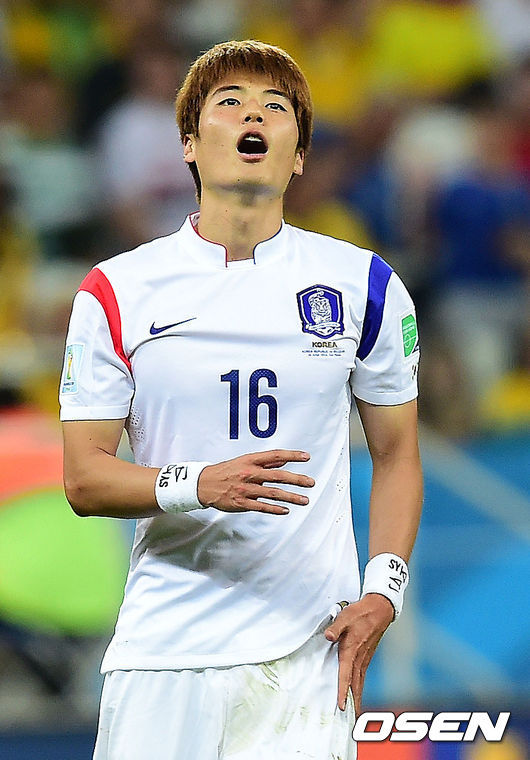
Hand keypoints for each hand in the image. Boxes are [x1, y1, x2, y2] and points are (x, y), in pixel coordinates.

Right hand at [197, 449, 314, 514]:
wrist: (203, 484)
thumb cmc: (226, 471)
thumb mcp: (244, 461)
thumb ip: (265, 462)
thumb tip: (284, 460)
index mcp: (250, 460)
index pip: (275, 455)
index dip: (292, 455)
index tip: (306, 457)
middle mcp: (249, 473)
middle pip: (278, 476)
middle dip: (297, 479)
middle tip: (311, 482)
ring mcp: (245, 489)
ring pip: (273, 493)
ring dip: (291, 497)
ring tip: (305, 500)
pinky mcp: (241, 503)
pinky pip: (261, 506)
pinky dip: (275, 509)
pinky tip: (286, 510)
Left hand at [325, 594, 393, 715]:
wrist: (379, 610)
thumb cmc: (360, 613)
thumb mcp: (345, 616)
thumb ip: (335, 628)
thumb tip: (328, 636)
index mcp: (351, 651)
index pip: (345, 675)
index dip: (342, 691)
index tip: (341, 706)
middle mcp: (359, 658)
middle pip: (355, 686)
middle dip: (353, 703)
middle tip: (351, 720)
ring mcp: (364, 658)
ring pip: (360, 682)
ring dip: (357, 698)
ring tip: (354, 713)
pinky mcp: (367, 656)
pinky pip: (362, 676)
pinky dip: (360, 688)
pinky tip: (357, 692)